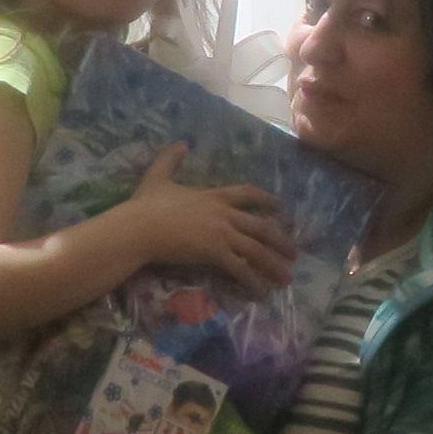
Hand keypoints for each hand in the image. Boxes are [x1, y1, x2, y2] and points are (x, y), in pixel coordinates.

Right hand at [119, 144, 292, 291]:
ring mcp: (221, 233)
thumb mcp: (158, 177)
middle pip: (261, 227)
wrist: (139, 228)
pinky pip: (240, 268)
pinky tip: (262, 291)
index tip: (280, 208)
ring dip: (274, 265)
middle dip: (280, 241)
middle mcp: (224, 214)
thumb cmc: (145, 205)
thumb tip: (181, 142)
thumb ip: (170, 159)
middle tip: (294, 254)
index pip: (248, 194)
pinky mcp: (215, 253)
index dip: (266, 200)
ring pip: (256, 249)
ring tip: (287, 278)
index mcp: (214, 195)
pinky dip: (253, 280)